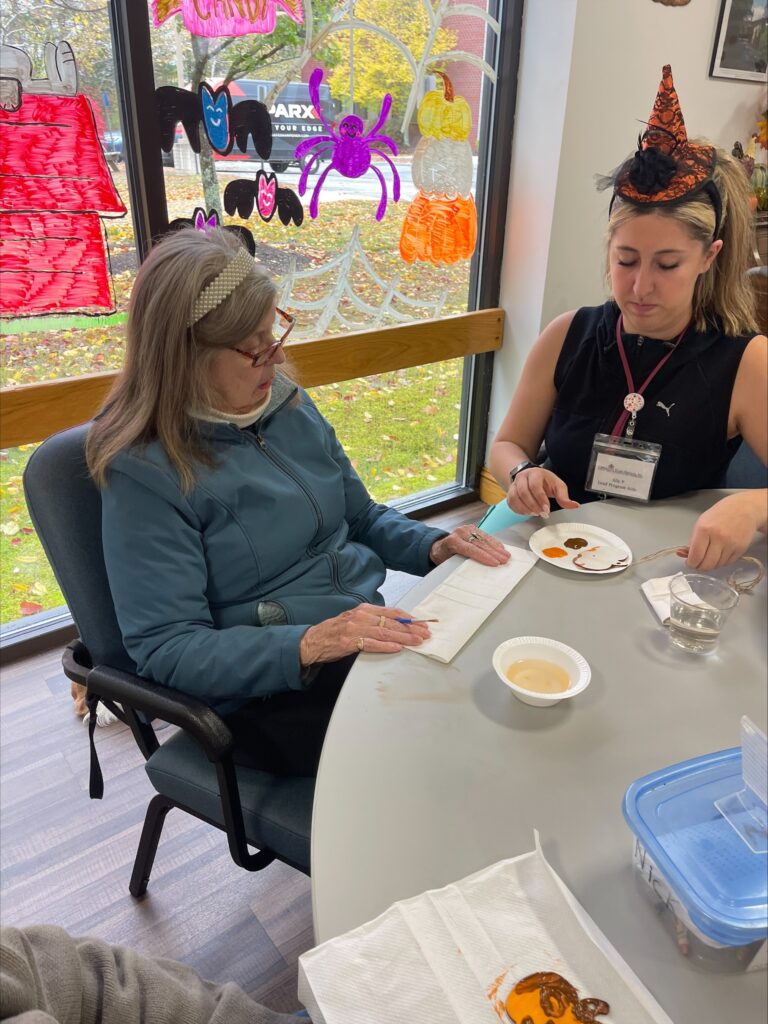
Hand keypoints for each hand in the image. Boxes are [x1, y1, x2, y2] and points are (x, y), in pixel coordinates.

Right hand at [299, 603, 430, 665]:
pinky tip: (398, 648)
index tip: (421, 623)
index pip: (392, 612)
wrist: (313, 640)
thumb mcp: (356, 620)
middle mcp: (361, 616)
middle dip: (411, 629)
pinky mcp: (350, 641)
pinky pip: (372, 644)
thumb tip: (396, 626)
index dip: (409, 618)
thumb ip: (374, 621)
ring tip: (417, 641)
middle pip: (392, 622)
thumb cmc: (336, 631)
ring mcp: (355, 628)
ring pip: (385, 632)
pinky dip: (386, 646)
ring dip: (404, 637)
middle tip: (425, 633)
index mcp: (365, 609)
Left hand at [429, 525, 509, 566]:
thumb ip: (461, 564)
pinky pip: (485, 535)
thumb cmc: (443, 556)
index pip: (471, 549)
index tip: (495, 563)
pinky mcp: (472, 528)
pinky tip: (501, 548)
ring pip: (484, 538)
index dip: (484, 556)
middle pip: (480, 543)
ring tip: (506, 555)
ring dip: (497, 547)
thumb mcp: (448, 563)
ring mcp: (466, 529)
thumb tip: (476, 571)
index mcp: (453, 541)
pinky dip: (494, 542)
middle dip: (494, 553)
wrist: (438, 546)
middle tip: (505, 560)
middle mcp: (460, 532)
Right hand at [506, 467, 579, 516]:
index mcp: (535, 473)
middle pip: (523, 492)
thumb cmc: (546, 482)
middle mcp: (522, 478)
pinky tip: (528, 513)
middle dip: (533, 505)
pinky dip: (519, 510)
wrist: (531, 477)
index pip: (535, 486)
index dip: (540, 499)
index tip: (547, 509)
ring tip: (535, 513)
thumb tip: (574, 505)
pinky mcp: (510, 493)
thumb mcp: (558, 486)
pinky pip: (510, 503)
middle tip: (542, 514)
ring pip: (515, 498)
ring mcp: (514, 485)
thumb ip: (564, 496)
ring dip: (525, 509)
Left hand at [678, 492, 764, 570]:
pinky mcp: (741, 549)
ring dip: (711, 565)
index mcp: (704, 530)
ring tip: (709, 556)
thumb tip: (681, 554)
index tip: (690, 563)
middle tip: (698, 563)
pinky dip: (721, 562)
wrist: (743, 508)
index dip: (691, 563)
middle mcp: (718, 538)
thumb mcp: (701, 523)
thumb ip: (692, 541)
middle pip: (707, 564)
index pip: (695, 556)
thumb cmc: (719, 515)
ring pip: (717, 566)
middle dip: (700, 567)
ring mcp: (731, 544)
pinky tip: (719, 554)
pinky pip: (727, 563)